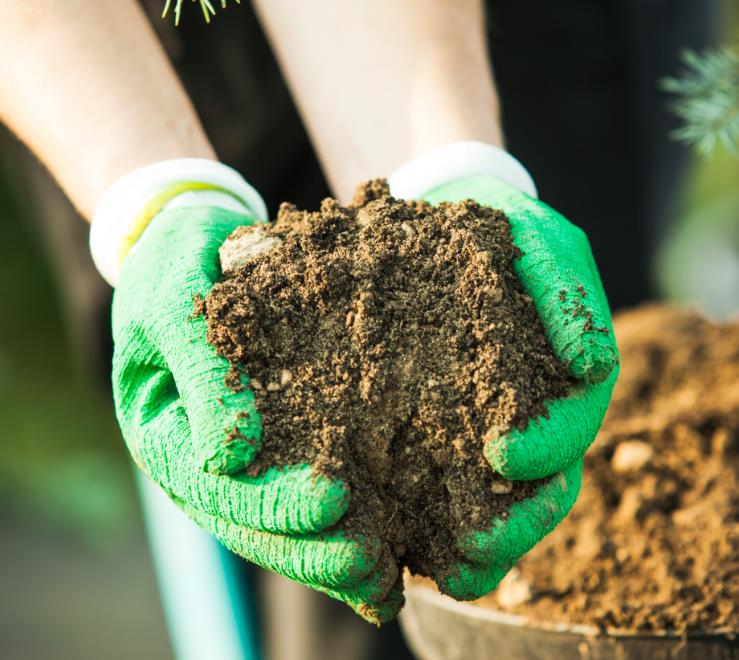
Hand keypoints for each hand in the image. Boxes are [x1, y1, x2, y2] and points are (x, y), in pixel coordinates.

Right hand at [112, 199, 400, 622]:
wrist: (194, 243)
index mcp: (162, 432)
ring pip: (279, 524)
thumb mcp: (174, 299)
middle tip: (371, 561)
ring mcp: (237, 458)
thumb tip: (227, 455)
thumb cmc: (177, 261)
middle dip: (310, 548)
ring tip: (386, 570)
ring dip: (329, 553)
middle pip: (250, 524)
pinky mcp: (276, 442)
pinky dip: (345, 520)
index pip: (211, 486)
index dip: (270, 502)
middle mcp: (198, 459)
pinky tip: (390, 539)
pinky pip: (305, 489)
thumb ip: (198, 366)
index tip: (333, 501)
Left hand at [402, 170, 618, 599]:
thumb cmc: (500, 232)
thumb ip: (568, 295)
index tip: (500, 453)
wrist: (442, 223)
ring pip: (498, 503)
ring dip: (478, 540)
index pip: (570, 427)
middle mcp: (531, 416)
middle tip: (472, 543)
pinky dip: (432, 521)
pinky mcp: (439, 433)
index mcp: (564, 380)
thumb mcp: (540, 243)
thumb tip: (591, 363)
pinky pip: (444, 488)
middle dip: (514, 521)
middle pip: (540, 486)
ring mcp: (486, 429)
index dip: (546, 447)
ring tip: (443, 563)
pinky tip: (404, 542)